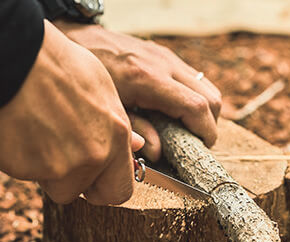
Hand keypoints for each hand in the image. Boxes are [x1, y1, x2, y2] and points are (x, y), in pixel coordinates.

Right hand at [0, 20, 143, 204]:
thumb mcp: (100, 86)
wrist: (8, 54)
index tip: (94, 179)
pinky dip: (16, 157)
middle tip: (57, 150)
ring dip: (41, 166)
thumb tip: (137, 146)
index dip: (104, 186)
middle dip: (71, 181)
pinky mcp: (21, 169)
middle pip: (81, 192)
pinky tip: (14, 127)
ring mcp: (56, 166)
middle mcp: (90, 157)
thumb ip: (117, 126)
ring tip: (33, 127)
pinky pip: (19, 172)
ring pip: (49, 182)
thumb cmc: (54, 63)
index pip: (120, 190)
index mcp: (114, 137)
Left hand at [55, 21, 221, 160]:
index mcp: (147, 80)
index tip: (203, 147)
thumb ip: (135, 132)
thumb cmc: (87, 79)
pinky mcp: (166, 55)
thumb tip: (159, 153)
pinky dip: (196, 97)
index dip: (205, 131)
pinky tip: (177, 112)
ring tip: (189, 129)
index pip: (196, 107)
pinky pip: (195, 79)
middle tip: (196, 142)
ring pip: (208, 86)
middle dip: (210, 124)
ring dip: (206, 111)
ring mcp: (167, 57)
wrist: (79, 40)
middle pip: (211, 97)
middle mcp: (163, 64)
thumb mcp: (107, 110)